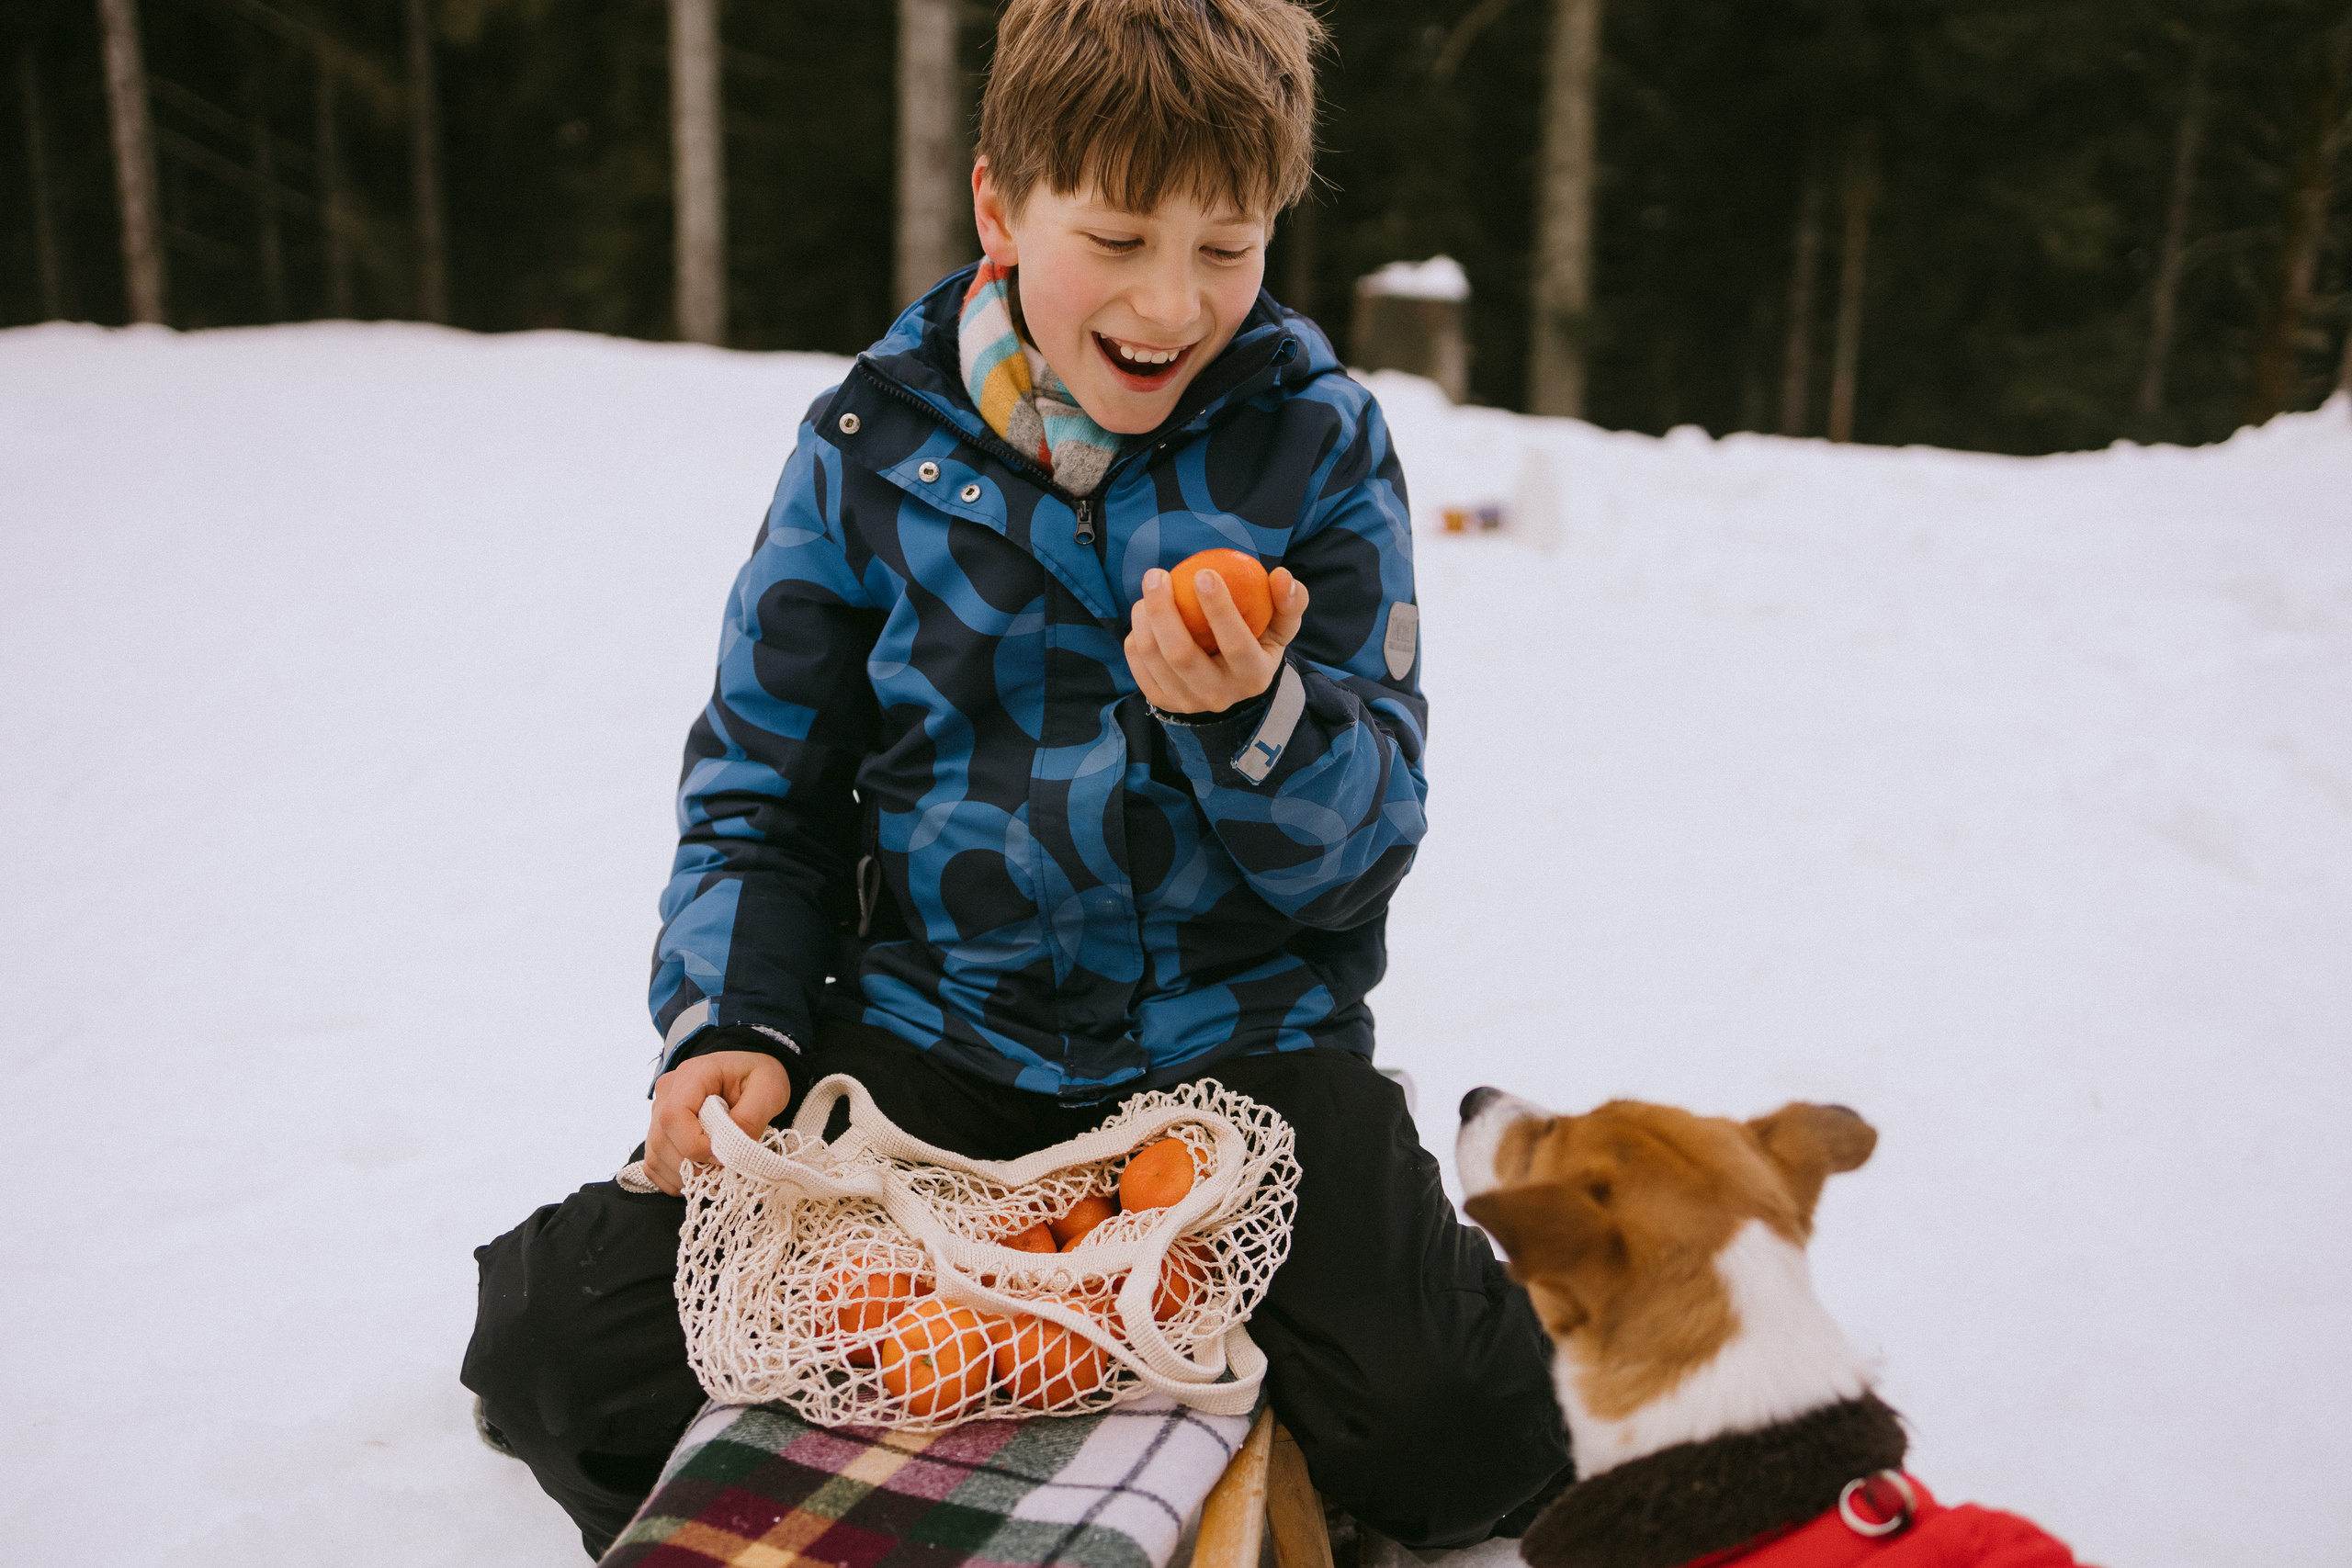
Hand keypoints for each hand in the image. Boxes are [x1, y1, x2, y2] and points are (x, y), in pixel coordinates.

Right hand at [645, 1049, 791, 1195]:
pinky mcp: (659, 1131)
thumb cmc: (758, 1077)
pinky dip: (674, 1179)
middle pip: (661, 1141)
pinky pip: (654, 1164)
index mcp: (692, 1075)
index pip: (674, 1117)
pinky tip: (699, 1176)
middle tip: (724, 1170)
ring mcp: (658, 1111)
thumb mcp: (769, 1090)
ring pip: (655, 1156)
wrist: (749, 1072)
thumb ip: (750, 1119)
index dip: (695, 1146)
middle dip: (692, 1166)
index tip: (723, 1158)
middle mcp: (667, 1092)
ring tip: (714, 1174)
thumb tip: (728, 1152)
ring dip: (683, 1175)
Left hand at [1126, 565, 1307, 713]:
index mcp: (1254, 676)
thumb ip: (1289, 602)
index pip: (1235, 644)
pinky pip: (1139, 668)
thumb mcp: (1281, 627)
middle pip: (1182, 654)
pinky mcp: (1164, 703)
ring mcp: (1188, 703)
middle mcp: (1220, 696)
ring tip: (1150, 589)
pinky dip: (1136, 638)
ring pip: (1155, 659)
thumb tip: (1281, 576)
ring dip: (1145, 618)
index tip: (1204, 573)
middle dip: (1164, 610)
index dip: (1219, 608)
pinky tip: (1143, 616)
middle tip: (1157, 575)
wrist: (1233, 688)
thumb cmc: (1258, 644)